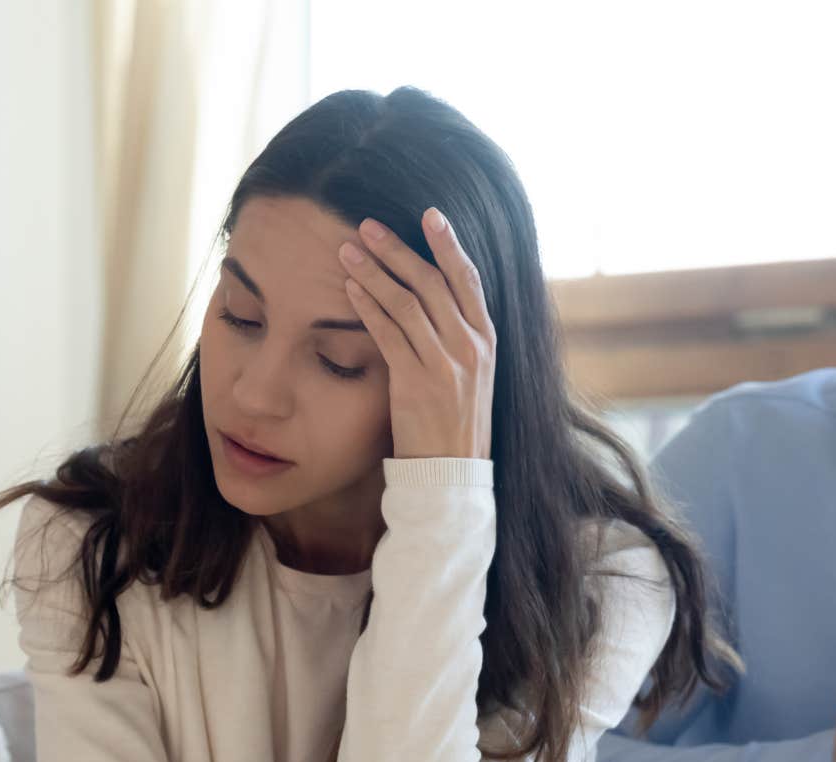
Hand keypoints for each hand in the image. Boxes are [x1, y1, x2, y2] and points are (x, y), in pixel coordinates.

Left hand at [338, 208, 495, 459]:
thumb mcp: (473, 374)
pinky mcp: (417, 383)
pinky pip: (388, 334)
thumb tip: (435, 295)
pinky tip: (349, 288)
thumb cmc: (455, 422)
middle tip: (369, 225)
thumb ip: (459, 334)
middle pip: (432, 282)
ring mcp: (446, 365)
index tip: (431, 214)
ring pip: (407, 303)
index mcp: (487, 339)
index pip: (469, 279)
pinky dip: (367, 306)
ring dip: (374, 271)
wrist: (452, 473)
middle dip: (398, 249)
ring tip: (348, 249)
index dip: (449, 244)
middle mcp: (471, 347)